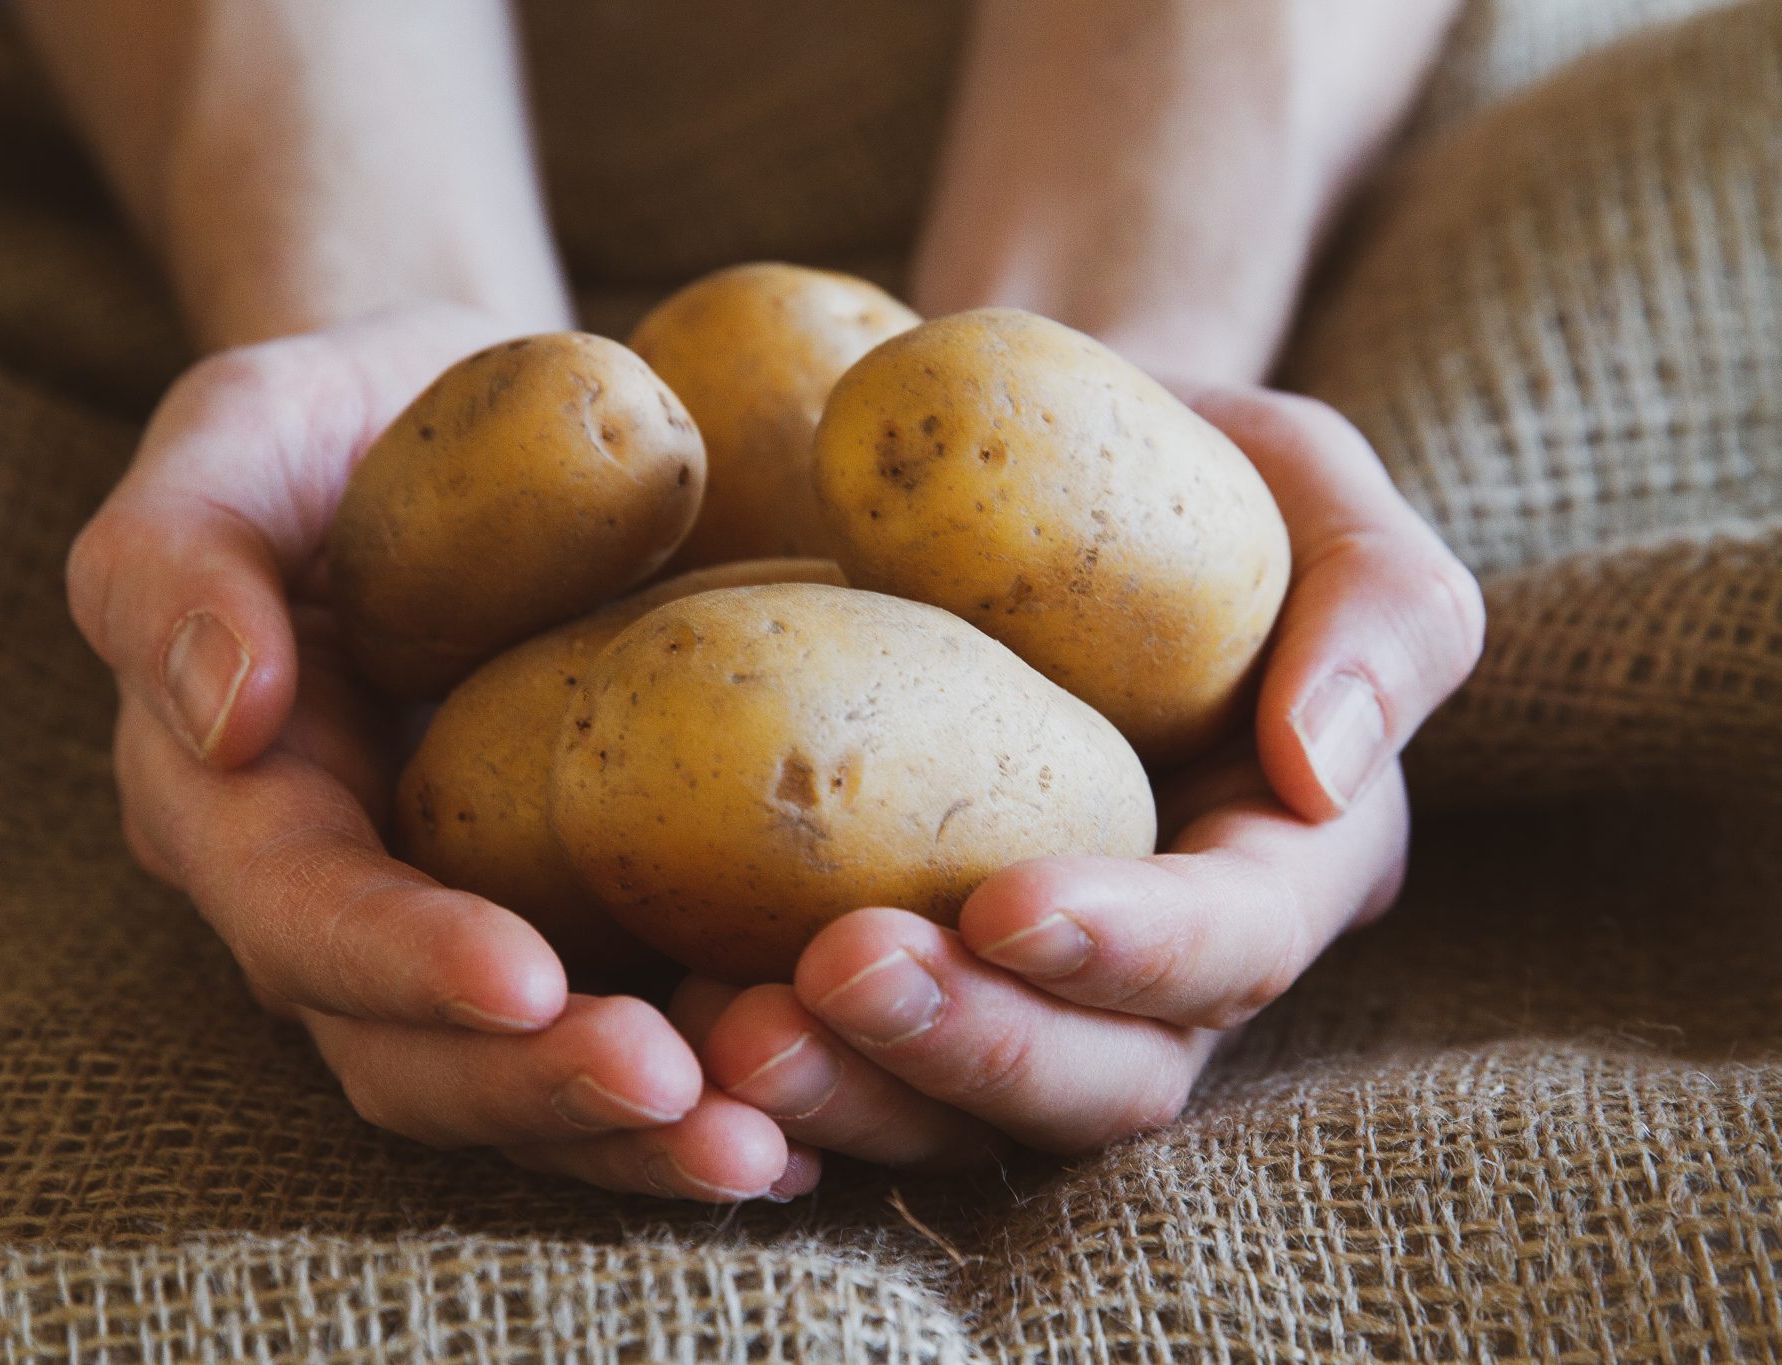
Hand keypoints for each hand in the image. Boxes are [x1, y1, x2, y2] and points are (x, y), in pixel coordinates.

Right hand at [71, 308, 810, 1200]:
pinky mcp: (579, 912)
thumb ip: (178, 568)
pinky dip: (712, 1074)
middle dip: (540, 1095)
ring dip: (637, 1133)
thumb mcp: (229, 442)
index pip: (303, 921)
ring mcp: (465, 922)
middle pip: (416, 1054)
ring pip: (525, 1076)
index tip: (529, 981)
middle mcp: (344, 904)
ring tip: (772, 1147)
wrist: (448, 419)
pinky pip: (629, 1020)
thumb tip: (226, 714)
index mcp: (240, 812)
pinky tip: (823, 1100)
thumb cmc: (329, 421)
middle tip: (689, 1108)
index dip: (402, 966)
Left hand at [689, 388, 1484, 1163]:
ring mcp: (1030, 987)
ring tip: (735, 1035)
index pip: (1234, 943)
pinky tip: (683, 1027)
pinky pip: (854, 1063)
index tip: (1006, 905)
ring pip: (966, 1108)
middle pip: (1099, 1076)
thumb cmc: (1179, 461)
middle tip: (835, 979)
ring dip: (854, 1091)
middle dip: (973, 1050)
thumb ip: (1380, 603)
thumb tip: (1320, 769)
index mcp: (1286, 859)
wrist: (1018, 473)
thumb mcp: (1307, 478)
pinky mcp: (913, 975)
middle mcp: (1164, 962)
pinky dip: (782, 1068)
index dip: (1134, 949)